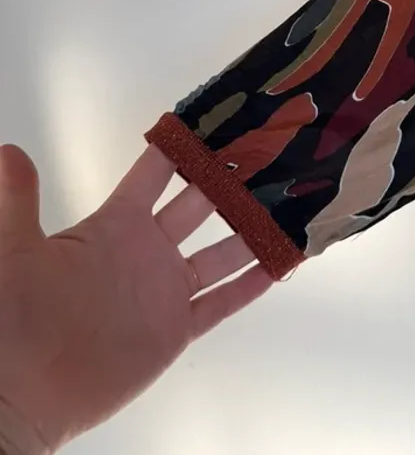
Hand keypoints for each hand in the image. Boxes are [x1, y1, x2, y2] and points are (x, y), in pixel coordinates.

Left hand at [0, 143, 272, 453]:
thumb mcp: (15, 252)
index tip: (214, 122)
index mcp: (116, 225)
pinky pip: (220, 303)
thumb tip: (9, 151)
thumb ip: (19, 201)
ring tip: (284, 206)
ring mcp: (164, 290)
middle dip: (229, 181)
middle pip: (198, 205)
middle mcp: (147, 250)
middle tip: (265, 156)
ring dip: (249, 231)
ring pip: (219, 252)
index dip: (182, 148)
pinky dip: (248, 287)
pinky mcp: (174, 330)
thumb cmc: (15, 319)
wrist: (22, 395)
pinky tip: (276, 264)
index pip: (155, 174)